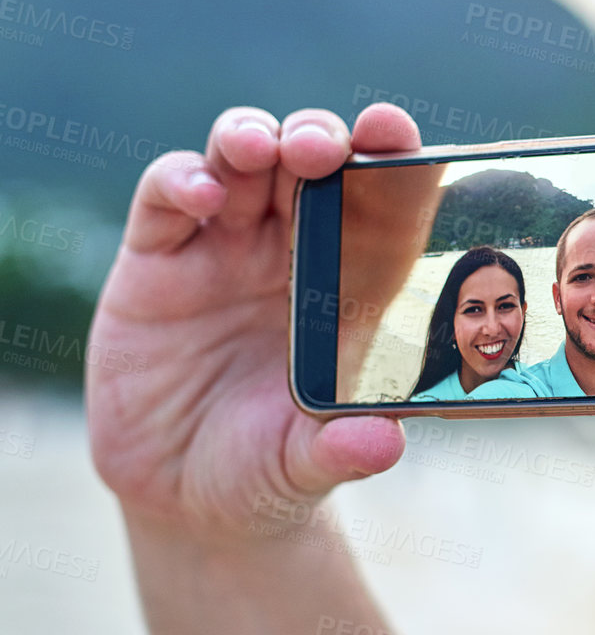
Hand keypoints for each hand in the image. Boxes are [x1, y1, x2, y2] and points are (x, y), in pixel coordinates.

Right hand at [87, 104, 420, 539]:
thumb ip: (344, 450)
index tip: (399, 135)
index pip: (374, 205)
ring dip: (251, 139)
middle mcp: (288, 254)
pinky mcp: (155, 263)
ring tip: (262, 147)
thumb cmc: (270, 468)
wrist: (188, 499)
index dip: (387, 161)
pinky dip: (182, 180)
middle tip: (328, 147)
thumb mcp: (308, 465)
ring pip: (238, 163)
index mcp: (347, 286)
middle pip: (305, 164)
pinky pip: (166, 199)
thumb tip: (384, 441)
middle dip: (318, 138)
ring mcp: (221, 250)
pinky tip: (200, 194)